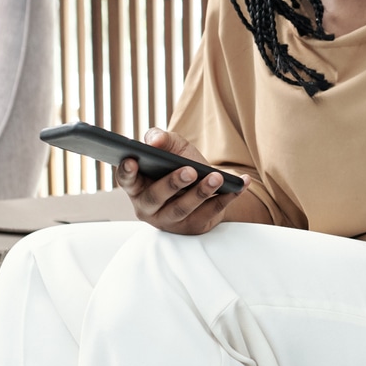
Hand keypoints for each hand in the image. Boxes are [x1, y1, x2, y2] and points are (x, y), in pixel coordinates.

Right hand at [115, 128, 248, 233]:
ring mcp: (169, 220)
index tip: (131, 160)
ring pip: (182, 209)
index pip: (126, 180)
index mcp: (137, 185)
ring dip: (200, 193)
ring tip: (217, 177)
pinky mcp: (193, 227)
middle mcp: (148, 207)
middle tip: (189, 170)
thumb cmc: (181, 162)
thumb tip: (153, 140)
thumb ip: (161, 139)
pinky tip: (240, 184)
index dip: (126, 171)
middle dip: (172, 183)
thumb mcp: (172, 146)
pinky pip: (209, 214)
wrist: (206, 183)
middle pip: (155, 198)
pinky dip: (226, 198)